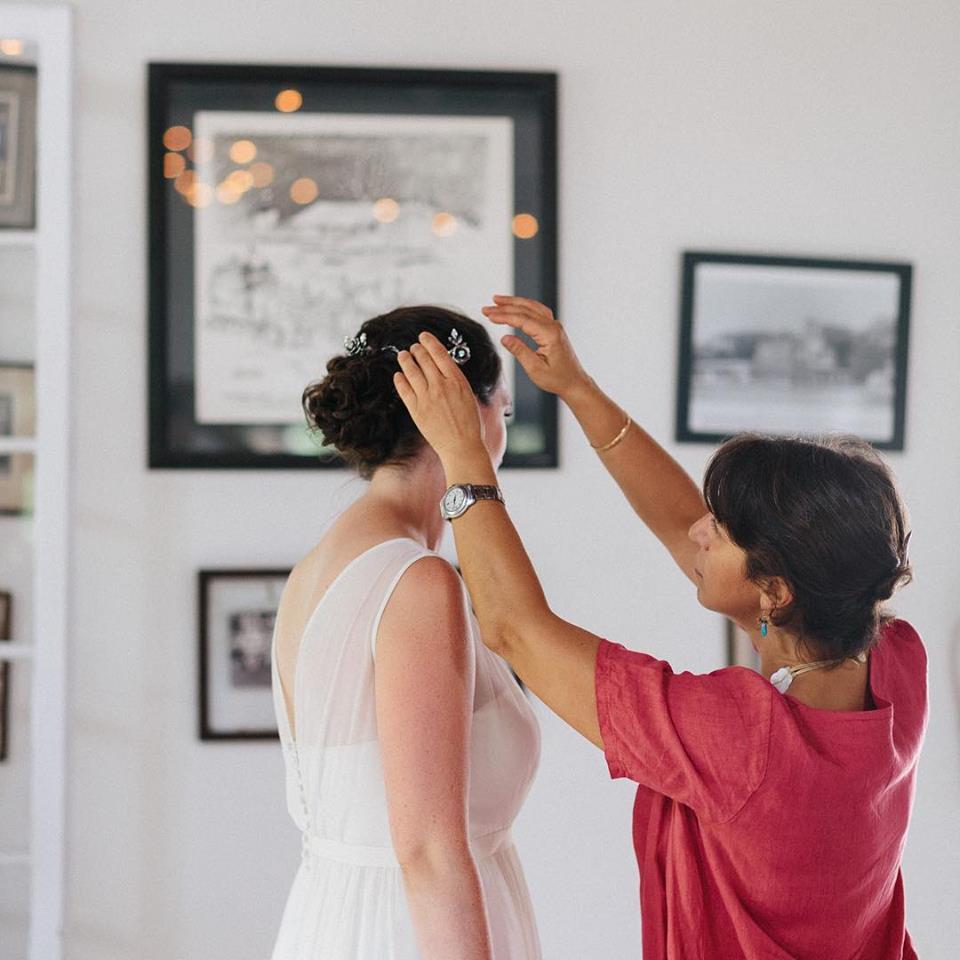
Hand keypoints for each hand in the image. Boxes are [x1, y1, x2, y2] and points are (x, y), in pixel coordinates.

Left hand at [393, 334, 487, 463]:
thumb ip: (455, 381)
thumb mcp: (469, 395)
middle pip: (424, 360)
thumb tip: (444, 369)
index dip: (429, 342)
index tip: (423, 336)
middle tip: (413, 347)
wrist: (462, 446)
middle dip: (417, 350)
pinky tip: (398, 375)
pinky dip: (400, 380)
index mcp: (457, 380)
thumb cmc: (470, 424)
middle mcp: (441, 385)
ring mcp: (427, 397)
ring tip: (403, 355)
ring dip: (406, 360)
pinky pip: (404, 390)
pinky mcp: (416, 410)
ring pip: (411, 371)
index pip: (439, 353)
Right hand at [482, 296, 591, 399]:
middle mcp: (553, 326)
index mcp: (549, 334)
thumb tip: (505, 337)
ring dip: (514, 302)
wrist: (574, 382)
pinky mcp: (553, 328)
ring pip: (532, 307)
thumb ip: (519, 351)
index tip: (489, 315)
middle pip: (525, 309)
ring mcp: (554, 326)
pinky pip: (537, 311)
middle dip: (504, 307)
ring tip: (497, 300)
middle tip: (486, 308)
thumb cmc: (557, 379)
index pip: (522, 320)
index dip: (503, 316)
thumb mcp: (535, 368)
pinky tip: (515, 306)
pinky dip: (524, 306)